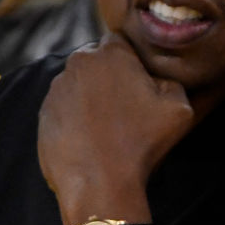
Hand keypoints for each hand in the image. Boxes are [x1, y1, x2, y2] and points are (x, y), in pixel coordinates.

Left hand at [38, 34, 194, 224]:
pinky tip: (94, 137)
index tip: (144, 81)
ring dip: (94, 95)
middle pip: (99, 60)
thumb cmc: (141, 142)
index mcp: (110, 54)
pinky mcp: (44, 114)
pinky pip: (66, 107)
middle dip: (113, 75)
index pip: (122, 40)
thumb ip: (171, 80)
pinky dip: (78, 116)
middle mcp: (78, 64)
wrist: (100, 184)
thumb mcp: (180, 106)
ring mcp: (56, 90)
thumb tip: (157, 78)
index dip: (135, 59)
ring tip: (112, 125)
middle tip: (130, 104)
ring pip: (81, 83)